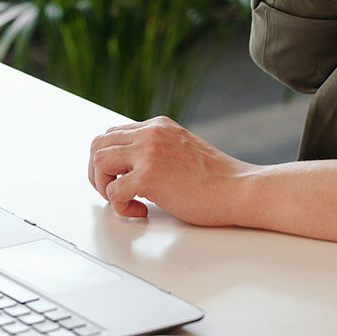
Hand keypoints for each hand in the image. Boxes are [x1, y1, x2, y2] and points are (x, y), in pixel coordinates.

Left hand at [88, 116, 249, 224]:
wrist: (239, 189)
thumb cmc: (215, 179)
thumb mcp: (181, 150)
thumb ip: (156, 151)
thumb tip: (128, 168)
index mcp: (159, 126)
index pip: (113, 134)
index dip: (108, 161)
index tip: (118, 180)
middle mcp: (151, 133)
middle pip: (98, 144)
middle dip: (99, 173)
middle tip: (114, 192)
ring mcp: (149, 152)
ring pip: (99, 162)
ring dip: (104, 187)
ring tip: (126, 200)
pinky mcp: (150, 175)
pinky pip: (113, 192)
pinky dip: (121, 207)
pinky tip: (141, 210)